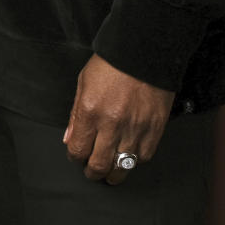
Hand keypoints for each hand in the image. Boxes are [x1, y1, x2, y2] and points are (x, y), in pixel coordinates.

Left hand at [63, 53, 174, 183]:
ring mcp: (134, 128)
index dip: (75, 157)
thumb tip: (70, 139)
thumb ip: (76, 114)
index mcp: (90, 111)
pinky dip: (134, 160)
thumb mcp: (84, 82)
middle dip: (93, 173)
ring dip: (114, 173)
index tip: (77, 156)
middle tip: (92, 172)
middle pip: (99, 165)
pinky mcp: (154, 129)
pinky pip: (142, 157)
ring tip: (111, 171)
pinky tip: (129, 155)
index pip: (78, 149)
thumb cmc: (112, 64)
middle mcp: (111, 124)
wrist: (144, 51)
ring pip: (122, 166)